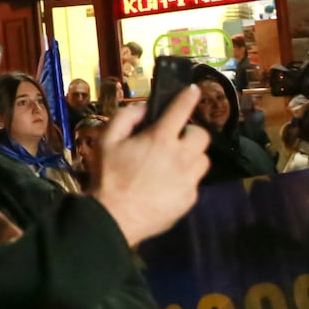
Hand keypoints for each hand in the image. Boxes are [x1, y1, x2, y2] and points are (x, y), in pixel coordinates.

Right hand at [89, 87, 209, 246]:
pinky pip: (194, 182)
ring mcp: (189, 179)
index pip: (181, 109)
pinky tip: (167, 186)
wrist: (115, 217)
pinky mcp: (190, 198)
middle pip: (201, 135)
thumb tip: (143, 108)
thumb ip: (125, 118)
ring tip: (173, 164)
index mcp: (160, 138)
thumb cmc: (108, 176)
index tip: (193, 90)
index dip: (189, 96)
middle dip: (190, 133)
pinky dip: (185, 179)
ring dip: (191, 156)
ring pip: (202, 159)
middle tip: (174, 140)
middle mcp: (181, 156)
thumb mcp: (105, 141)